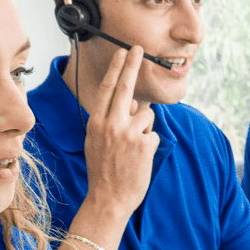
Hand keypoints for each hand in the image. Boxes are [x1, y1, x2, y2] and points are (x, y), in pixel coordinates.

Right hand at [82, 46, 158, 219]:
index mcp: (96, 123)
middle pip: (126, 88)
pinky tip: (139, 160)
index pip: (107, 89)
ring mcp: (129, 134)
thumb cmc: (103, 171)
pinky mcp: (145, 144)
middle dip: (133, 65)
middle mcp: (111, 124)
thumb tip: (131, 102)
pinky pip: (153, 135)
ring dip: (144, 128)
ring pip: (146, 116)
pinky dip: (149, 145)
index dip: (116, 69)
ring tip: (132, 150)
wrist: (108, 199)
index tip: (123, 53)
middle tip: (140, 49)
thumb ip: (110, 121)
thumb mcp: (97, 142)